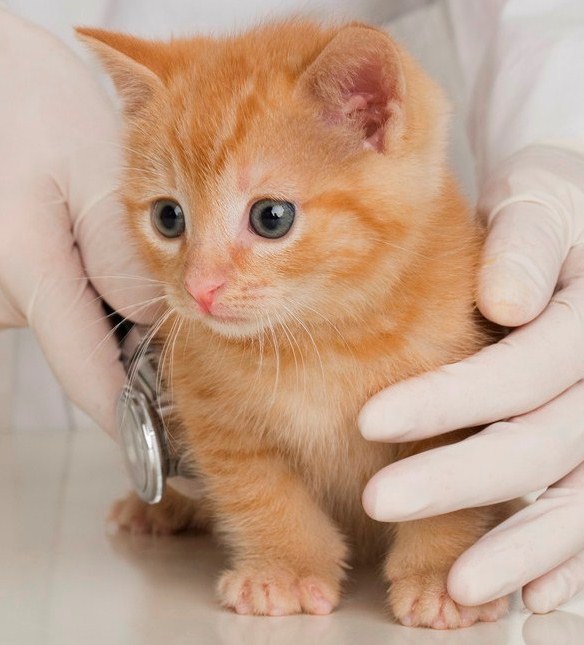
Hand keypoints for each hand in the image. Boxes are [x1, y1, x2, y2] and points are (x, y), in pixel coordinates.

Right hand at [0, 10, 159, 435]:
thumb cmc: (38, 107)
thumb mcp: (98, 171)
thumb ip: (124, 259)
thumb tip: (153, 325)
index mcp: (29, 267)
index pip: (87, 369)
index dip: (124, 411)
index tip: (151, 444)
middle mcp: (3, 291)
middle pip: (85, 342)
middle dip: (126, 325)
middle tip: (154, 265)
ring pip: (69, 315)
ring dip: (102, 290)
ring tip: (100, 223)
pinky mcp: (1, 276)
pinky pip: (50, 292)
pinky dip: (78, 273)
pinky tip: (74, 223)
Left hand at [359, 144, 583, 611]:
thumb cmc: (556, 211)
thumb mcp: (540, 201)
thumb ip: (523, 245)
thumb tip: (507, 303)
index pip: (528, 367)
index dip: (452, 401)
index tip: (372, 419)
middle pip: (547, 444)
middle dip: (459, 481)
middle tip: (377, 500)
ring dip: (521, 548)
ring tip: (456, 585)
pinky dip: (573, 559)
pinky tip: (529, 593)